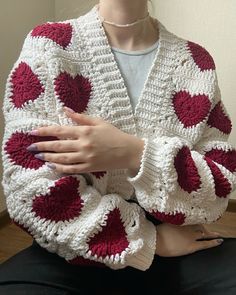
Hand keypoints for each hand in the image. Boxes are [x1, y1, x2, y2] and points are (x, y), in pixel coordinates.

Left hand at [26, 107, 143, 173]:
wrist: (128, 151)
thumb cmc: (114, 134)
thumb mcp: (99, 122)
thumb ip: (81, 117)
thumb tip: (65, 110)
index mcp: (85, 131)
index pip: (60, 130)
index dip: (45, 131)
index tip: (33, 132)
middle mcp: (83, 144)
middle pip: (58, 145)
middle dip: (42, 145)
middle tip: (30, 147)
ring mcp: (86, 158)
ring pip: (62, 158)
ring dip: (48, 157)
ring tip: (38, 156)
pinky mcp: (89, 167)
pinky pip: (71, 169)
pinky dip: (60, 168)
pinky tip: (51, 165)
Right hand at [155, 223, 223, 256]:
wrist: (156, 240)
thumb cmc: (155, 232)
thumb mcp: (162, 221)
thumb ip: (169, 219)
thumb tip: (169, 215)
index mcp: (179, 220)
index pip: (191, 219)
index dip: (196, 219)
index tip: (198, 218)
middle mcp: (186, 226)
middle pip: (198, 225)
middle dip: (204, 226)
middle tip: (208, 227)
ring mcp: (190, 236)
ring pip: (203, 233)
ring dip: (210, 233)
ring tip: (216, 234)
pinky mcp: (192, 246)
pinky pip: (205, 244)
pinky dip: (213, 242)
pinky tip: (219, 241)